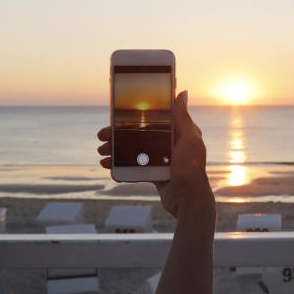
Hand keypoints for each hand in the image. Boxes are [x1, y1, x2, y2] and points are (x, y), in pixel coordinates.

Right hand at [97, 90, 214, 218]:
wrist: (189, 201)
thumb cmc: (192, 169)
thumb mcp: (189, 139)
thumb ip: (182, 117)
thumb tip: (182, 92)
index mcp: (179, 133)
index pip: (155, 118)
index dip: (136, 115)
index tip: (118, 114)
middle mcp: (170, 144)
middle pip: (140, 134)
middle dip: (119, 135)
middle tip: (102, 136)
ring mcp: (162, 159)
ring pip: (135, 150)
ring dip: (116, 151)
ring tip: (101, 153)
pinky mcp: (156, 173)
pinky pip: (135, 167)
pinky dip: (121, 166)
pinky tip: (109, 166)